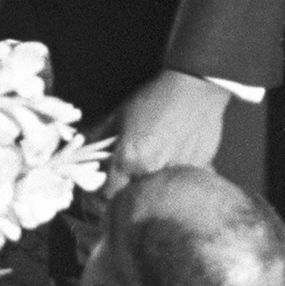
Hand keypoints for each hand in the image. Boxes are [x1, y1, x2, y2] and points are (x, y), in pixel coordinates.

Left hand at [104, 69, 229, 191]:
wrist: (194, 88)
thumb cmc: (154, 99)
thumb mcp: (118, 115)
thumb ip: (99, 137)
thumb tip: (84, 149)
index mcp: (128, 160)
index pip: (108, 195)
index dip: (103, 196)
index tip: (104, 190)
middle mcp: (151, 172)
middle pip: (134, 197)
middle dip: (128, 192)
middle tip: (129, 180)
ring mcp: (177, 173)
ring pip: (159, 192)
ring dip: (154, 186)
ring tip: (154, 170)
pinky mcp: (200, 169)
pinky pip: (183, 183)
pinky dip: (177, 178)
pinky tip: (176, 163)